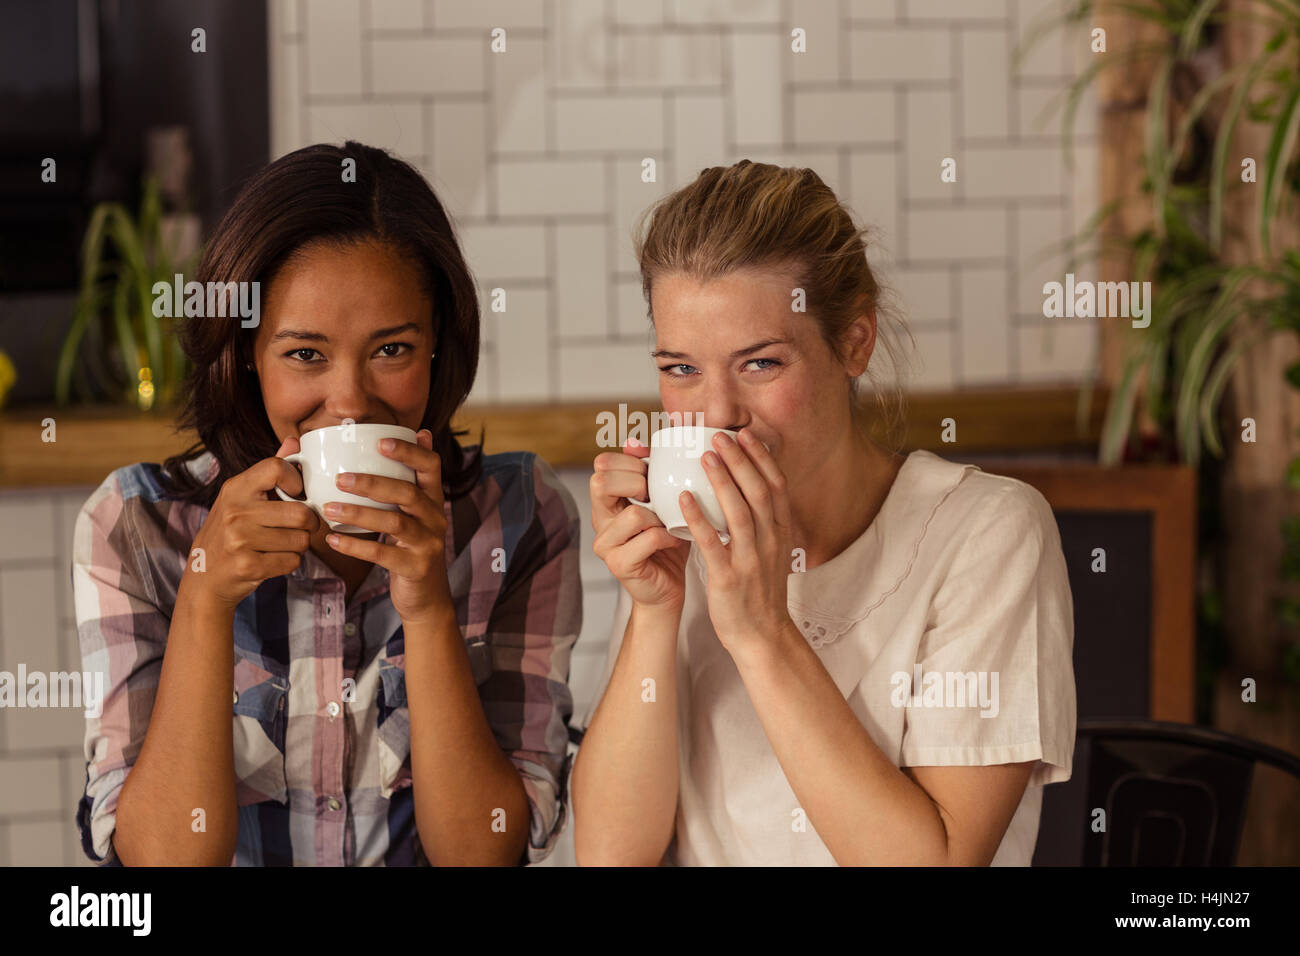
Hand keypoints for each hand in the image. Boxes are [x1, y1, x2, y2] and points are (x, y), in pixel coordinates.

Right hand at [184, 437, 319, 610]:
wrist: (204, 576)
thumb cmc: (231, 532)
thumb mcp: (242, 497)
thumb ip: (270, 471)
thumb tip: (294, 441)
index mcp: (236, 488)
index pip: (277, 468)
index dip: (296, 480)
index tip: (297, 493)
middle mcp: (235, 511)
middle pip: (301, 512)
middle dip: (310, 523)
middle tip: (303, 526)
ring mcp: (239, 539)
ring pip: (301, 540)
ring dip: (299, 545)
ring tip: (282, 543)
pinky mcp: (248, 565)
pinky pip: (292, 561)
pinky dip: (290, 562)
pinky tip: (274, 559)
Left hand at [320, 429, 452, 625]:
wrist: (426, 595)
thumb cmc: (410, 546)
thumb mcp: (415, 512)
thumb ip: (412, 477)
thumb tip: (420, 432)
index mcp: (434, 498)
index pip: (431, 465)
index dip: (409, 451)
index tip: (380, 441)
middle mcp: (436, 517)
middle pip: (408, 492)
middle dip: (373, 482)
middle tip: (340, 478)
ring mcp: (428, 543)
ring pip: (394, 522)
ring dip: (358, 512)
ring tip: (328, 507)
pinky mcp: (416, 566)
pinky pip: (383, 553)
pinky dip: (355, 546)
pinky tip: (332, 539)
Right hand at [591, 437, 690, 611]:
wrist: (667, 589)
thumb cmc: (666, 543)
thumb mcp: (659, 502)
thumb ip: (647, 473)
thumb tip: (634, 443)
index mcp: (606, 501)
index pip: (602, 465)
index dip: (630, 462)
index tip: (651, 472)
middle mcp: (599, 520)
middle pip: (602, 482)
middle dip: (637, 482)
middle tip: (656, 495)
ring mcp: (605, 544)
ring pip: (633, 513)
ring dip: (660, 516)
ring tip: (670, 523)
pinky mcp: (619, 564)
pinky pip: (649, 537)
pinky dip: (669, 536)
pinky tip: (675, 539)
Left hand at [679, 428, 793, 653]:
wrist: (762, 635)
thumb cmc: (761, 590)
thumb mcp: (772, 551)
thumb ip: (763, 521)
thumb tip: (749, 487)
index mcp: (781, 532)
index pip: (776, 486)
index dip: (761, 458)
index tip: (746, 435)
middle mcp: (770, 542)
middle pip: (758, 492)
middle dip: (740, 460)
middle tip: (719, 437)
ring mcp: (750, 560)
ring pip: (739, 512)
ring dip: (721, 481)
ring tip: (704, 457)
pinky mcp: (728, 578)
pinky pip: (712, 543)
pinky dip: (698, 518)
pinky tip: (683, 498)